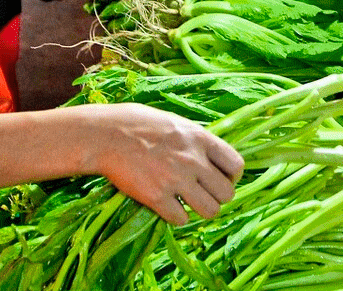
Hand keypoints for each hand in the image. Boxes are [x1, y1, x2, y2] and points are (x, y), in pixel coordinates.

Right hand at [91, 103, 243, 224]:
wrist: (105, 135)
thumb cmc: (138, 123)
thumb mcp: (176, 122)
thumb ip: (196, 140)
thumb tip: (212, 156)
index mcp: (200, 138)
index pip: (237, 165)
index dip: (231, 176)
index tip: (220, 178)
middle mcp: (193, 160)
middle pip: (227, 193)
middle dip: (217, 196)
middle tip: (203, 193)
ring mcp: (176, 180)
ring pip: (210, 211)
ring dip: (201, 210)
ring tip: (188, 203)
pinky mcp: (157, 198)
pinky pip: (181, 219)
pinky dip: (177, 217)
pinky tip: (168, 207)